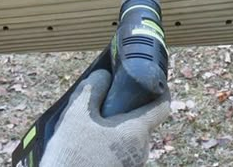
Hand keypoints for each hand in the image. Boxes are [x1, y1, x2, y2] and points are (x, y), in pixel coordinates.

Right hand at [41, 69, 169, 166]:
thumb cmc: (71, 152)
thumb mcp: (76, 113)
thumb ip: (92, 89)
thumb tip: (104, 75)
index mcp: (136, 131)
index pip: (162, 107)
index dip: (160, 90)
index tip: (152, 81)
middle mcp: (141, 150)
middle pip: (143, 122)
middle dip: (128, 109)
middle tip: (108, 100)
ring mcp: (132, 165)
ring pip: (131, 138)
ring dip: (117, 128)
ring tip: (92, 124)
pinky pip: (122, 152)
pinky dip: (112, 143)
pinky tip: (89, 143)